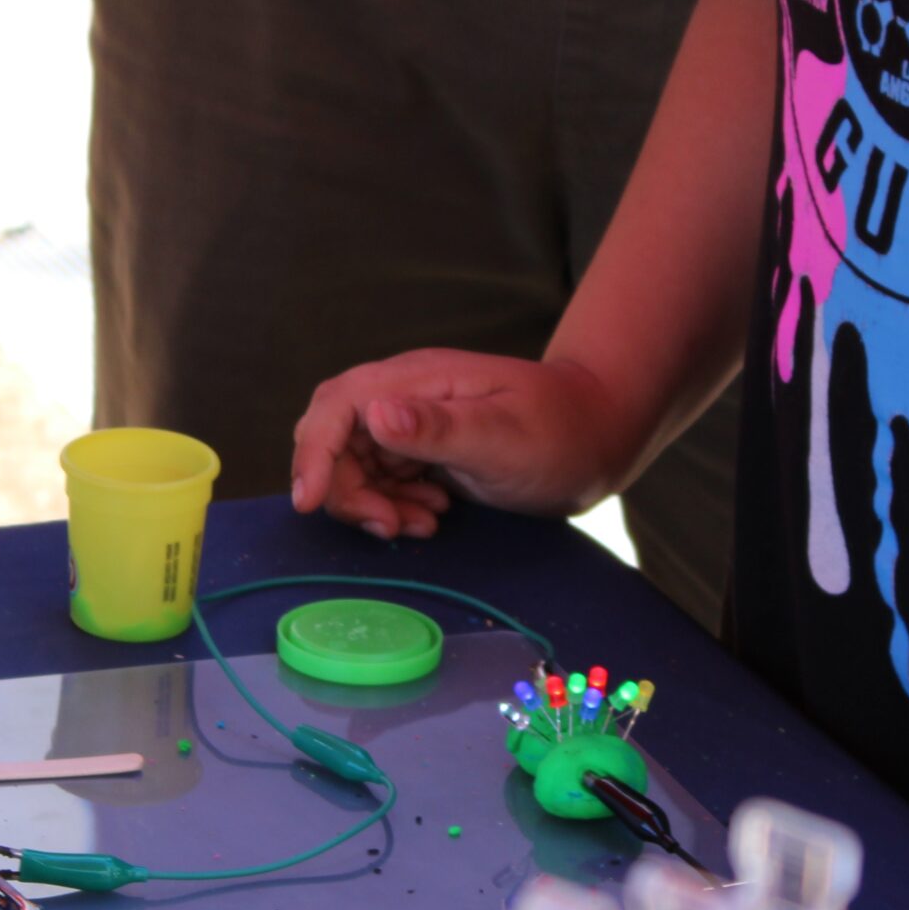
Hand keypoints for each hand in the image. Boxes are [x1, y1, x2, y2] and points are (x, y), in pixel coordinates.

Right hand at [288, 351, 628, 538]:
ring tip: (424, 525)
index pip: (336, 407)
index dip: (313, 455)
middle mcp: (404, 397)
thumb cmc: (561, 432)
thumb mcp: (503, 436)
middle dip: (347, 491)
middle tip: (390, 528)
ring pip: (356, 467)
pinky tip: (431, 518)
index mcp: (414, 381)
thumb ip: (438, 428)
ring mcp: (412, 424)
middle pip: (335, 440)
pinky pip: (383, 480)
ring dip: (374, 504)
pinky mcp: (424, 451)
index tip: (309, 504)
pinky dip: (394, 505)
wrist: (599, 436)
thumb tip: (375, 414)